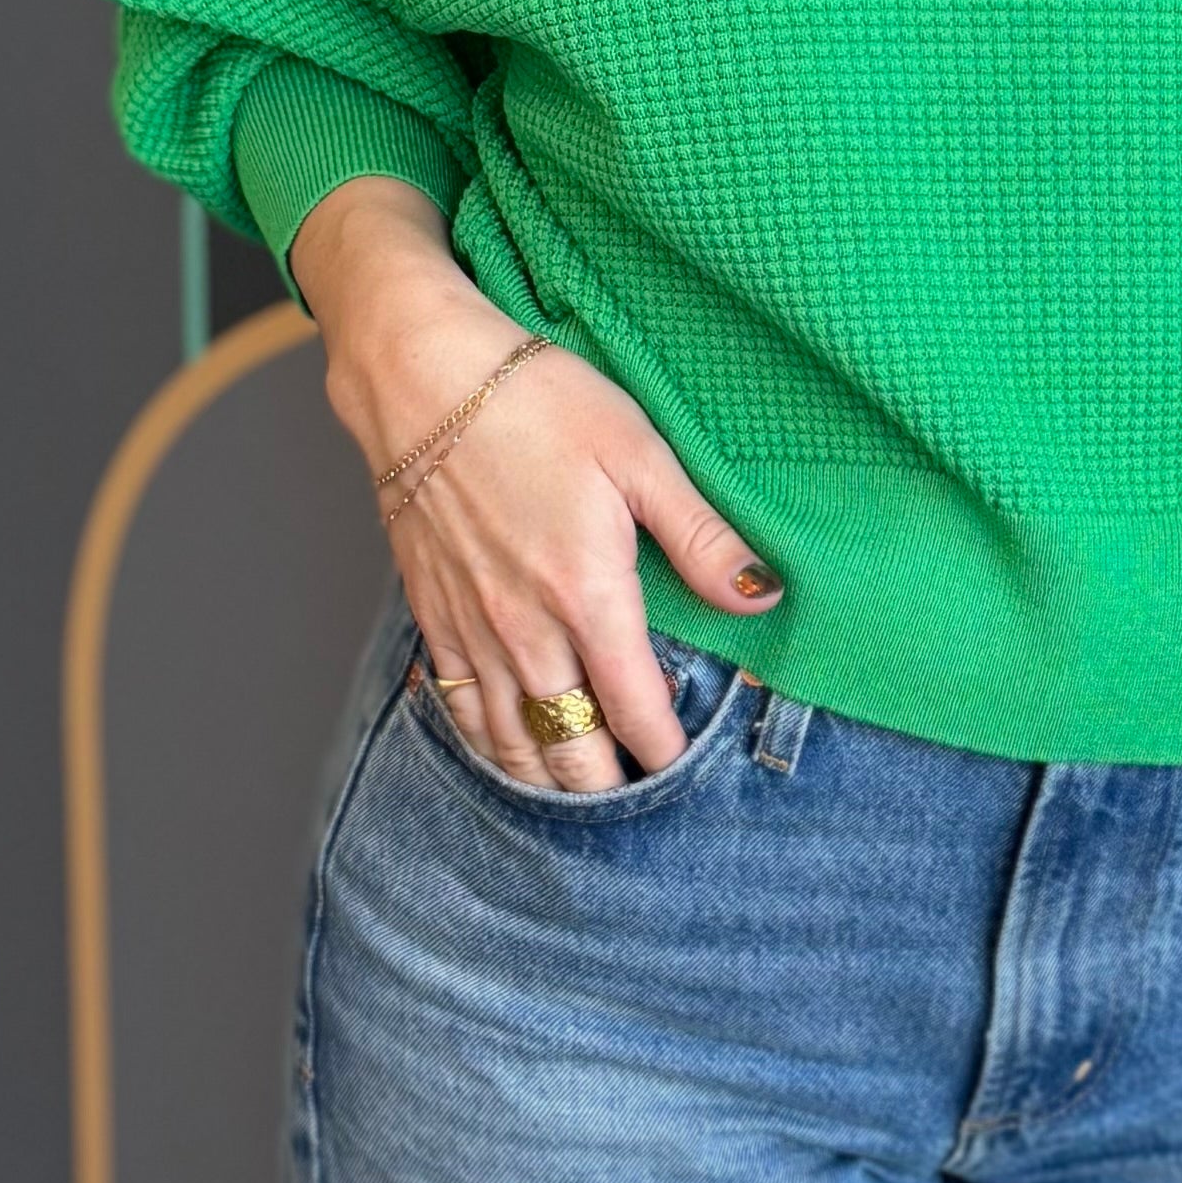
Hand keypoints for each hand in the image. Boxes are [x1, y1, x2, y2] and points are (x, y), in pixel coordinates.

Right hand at [288, 176, 781, 785]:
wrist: (420, 376)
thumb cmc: (536, 401)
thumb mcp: (639, 453)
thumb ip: (700, 535)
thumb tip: (761, 593)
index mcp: (586, 595)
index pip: (636, 710)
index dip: (666, 753)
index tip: (688, 771)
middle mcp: (524, 630)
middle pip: (569, 750)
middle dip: (607, 788)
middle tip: (640, 806)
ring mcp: (469, 629)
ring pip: (508, 744)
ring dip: (547, 781)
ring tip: (582, 801)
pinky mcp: (430, 614)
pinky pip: (457, 709)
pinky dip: (487, 745)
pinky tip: (507, 756)